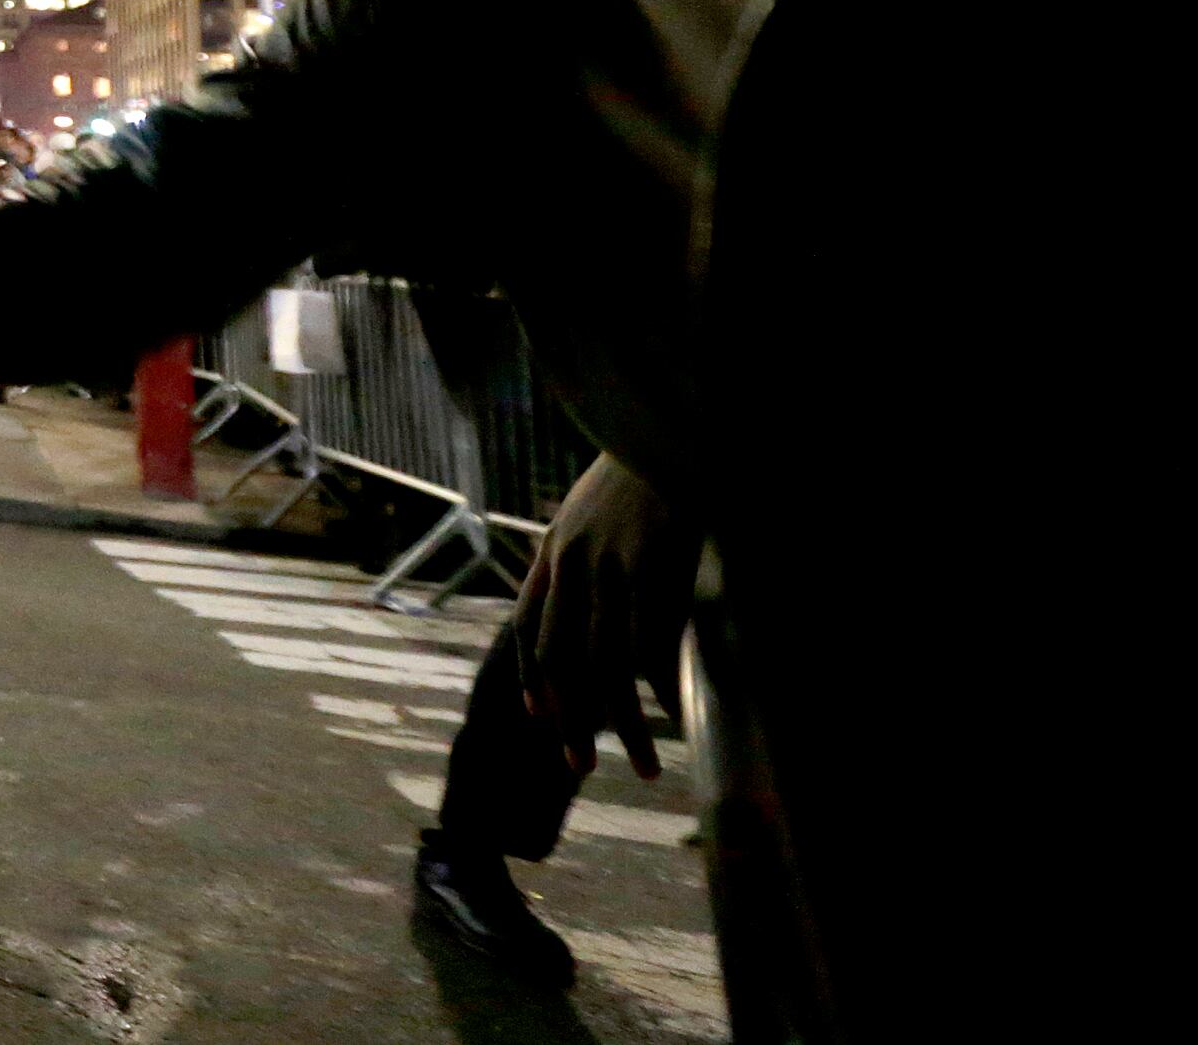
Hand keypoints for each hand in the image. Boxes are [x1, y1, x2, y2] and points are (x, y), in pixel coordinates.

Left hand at [513, 455, 701, 782]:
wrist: (665, 430)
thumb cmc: (637, 476)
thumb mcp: (591, 514)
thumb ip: (580, 556)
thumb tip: (589, 604)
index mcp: (553, 552)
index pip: (527, 629)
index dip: (531, 678)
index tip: (541, 718)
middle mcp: (571, 565)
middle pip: (559, 661)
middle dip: (569, 721)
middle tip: (580, 766)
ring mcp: (610, 570)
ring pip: (605, 667)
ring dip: (622, 725)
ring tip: (644, 766)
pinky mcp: (652, 571)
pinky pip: (648, 645)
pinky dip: (657, 688)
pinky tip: (670, 716)